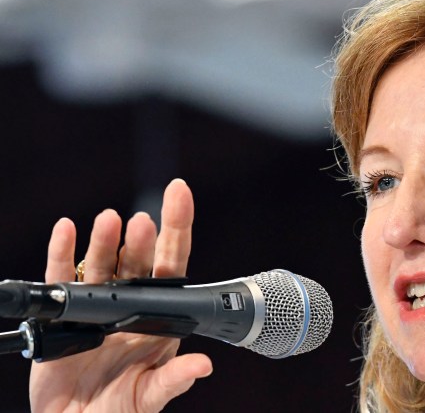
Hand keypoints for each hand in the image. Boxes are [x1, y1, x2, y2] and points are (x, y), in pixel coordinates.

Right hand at [29, 179, 212, 412]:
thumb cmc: (118, 410)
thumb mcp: (149, 396)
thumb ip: (173, 379)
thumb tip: (204, 365)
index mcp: (158, 315)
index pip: (172, 264)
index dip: (177, 229)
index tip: (179, 193)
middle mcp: (129, 302)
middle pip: (138, 261)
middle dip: (142, 240)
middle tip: (142, 222)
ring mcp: (96, 304)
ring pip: (102, 264)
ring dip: (104, 242)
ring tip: (108, 221)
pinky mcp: (62, 312)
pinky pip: (60, 277)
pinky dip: (61, 253)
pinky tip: (66, 230)